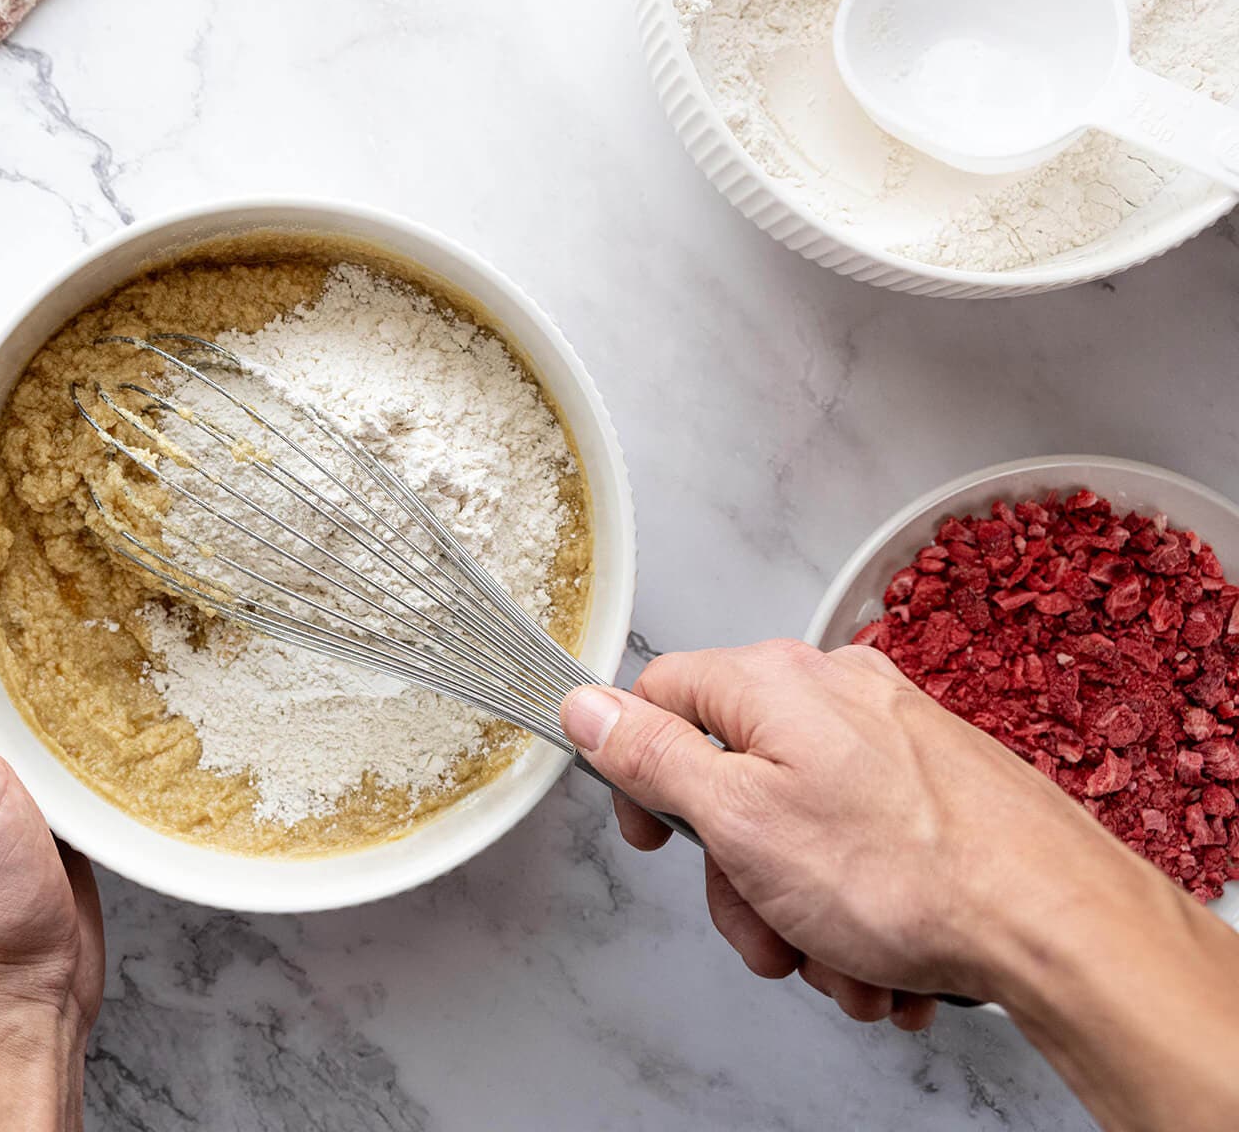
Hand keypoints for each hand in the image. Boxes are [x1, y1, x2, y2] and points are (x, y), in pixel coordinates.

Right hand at [559, 640, 1146, 1028]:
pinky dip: (860, 910)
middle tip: (765, 930)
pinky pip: (862, 850)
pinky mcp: (937, 791)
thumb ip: (650, 757)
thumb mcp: (738, 817)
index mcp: (774, 683)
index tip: (651, 834)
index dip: (637, 770)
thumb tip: (586, 707)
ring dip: (802, 914)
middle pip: (732, 781)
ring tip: (841, 960)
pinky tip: (884, 956)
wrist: (1058, 920)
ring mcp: (893, 742)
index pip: (660, 694)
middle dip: (739, 879)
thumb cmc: (908, 871)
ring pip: (798, 830)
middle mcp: (836, 696)